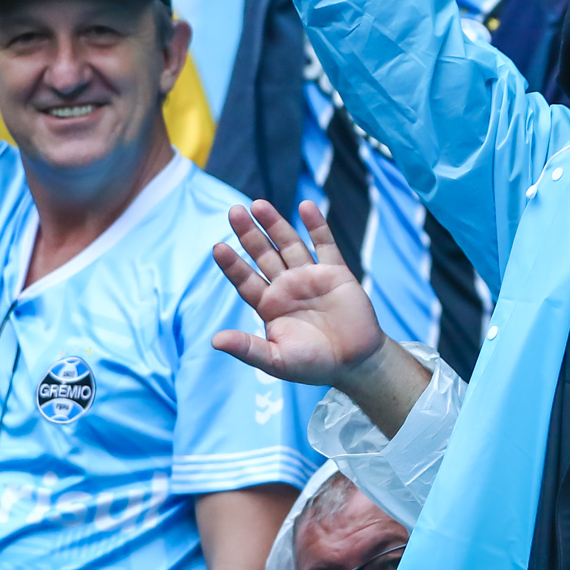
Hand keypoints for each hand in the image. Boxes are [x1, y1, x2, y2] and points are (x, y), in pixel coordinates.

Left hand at [208, 199, 387, 388]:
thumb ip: (248, 348)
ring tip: (258, 204)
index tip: (217, 247)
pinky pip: (324, 245)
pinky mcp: (336, 272)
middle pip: (263, 255)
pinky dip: (316, 225)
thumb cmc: (313, 365)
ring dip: (275, 224)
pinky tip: (305, 206)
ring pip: (289, 244)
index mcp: (269, 305)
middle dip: (249, 234)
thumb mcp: (276, 361)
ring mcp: (310, 276)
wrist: (354, 362)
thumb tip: (214, 341)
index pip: (245, 280)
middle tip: (234, 211)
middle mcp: (286, 287)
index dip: (232, 264)